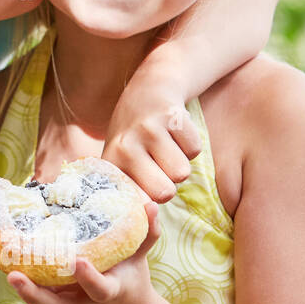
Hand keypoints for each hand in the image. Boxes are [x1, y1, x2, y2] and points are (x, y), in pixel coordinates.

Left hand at [7, 200, 161, 303]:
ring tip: (6, 272)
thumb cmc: (128, 279)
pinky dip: (22, 283)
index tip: (78, 261)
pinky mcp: (54, 303)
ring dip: (24, 293)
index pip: (99, 289)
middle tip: (16, 277)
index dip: (89, 278)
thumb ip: (145, 233)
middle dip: (38, 296)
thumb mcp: (139, 260)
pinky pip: (36, 296)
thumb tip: (151, 204)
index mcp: (109, 292)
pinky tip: (2, 262)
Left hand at [103, 68, 200, 202]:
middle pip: (164, 193)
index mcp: (110, 162)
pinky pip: (194, 150)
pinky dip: (189, 145)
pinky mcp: (171, 117)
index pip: (135, 203)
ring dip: (179, 164)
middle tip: (157, 165)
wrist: (149, 90)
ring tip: (164, 147)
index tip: (147, 193)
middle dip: (168, 185)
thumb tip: (148, 214)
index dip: (147, 203)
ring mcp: (147, 130)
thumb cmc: (134, 136)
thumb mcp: (121, 160)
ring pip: (182, 174)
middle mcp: (124, 146)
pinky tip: (174, 133)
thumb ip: (131, 188)